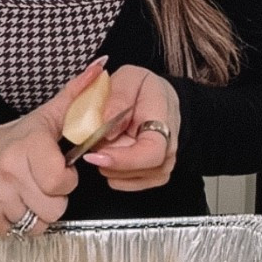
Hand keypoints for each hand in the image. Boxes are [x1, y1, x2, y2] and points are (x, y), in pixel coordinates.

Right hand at [0, 58, 106, 234]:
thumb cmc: (13, 139)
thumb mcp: (43, 117)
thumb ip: (75, 96)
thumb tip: (101, 66)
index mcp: (29, 145)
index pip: (61, 181)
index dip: (66, 179)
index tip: (59, 170)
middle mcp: (10, 169)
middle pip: (54, 207)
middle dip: (54, 200)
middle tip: (42, 184)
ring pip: (37, 224)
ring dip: (37, 213)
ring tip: (28, 194)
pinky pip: (16, 232)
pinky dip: (18, 224)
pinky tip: (13, 204)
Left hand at [83, 65, 180, 191]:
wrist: (160, 98)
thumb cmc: (143, 88)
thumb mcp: (129, 78)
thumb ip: (118, 99)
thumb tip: (106, 129)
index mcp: (164, 123)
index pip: (151, 153)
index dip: (122, 160)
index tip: (95, 156)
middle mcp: (169, 150)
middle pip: (136, 171)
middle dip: (107, 161)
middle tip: (92, 143)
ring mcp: (162, 166)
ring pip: (127, 180)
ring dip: (107, 165)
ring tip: (104, 143)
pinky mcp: (153, 175)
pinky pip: (124, 183)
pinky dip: (111, 172)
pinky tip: (109, 154)